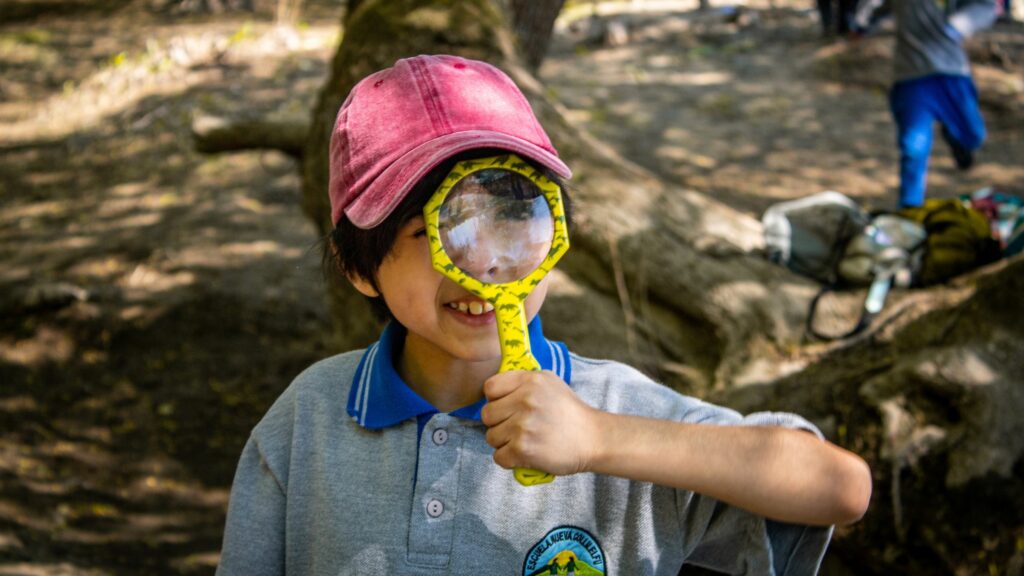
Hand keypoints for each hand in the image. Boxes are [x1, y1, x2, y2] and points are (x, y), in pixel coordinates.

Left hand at [481, 370, 599, 475]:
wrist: (593, 439)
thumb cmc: (570, 412)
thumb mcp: (550, 383)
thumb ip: (523, 381)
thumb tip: (497, 387)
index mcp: (530, 381)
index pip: (490, 388)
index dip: (495, 399)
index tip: (507, 407)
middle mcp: (525, 401)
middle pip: (487, 414)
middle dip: (498, 423)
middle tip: (515, 428)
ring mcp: (522, 426)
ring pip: (491, 437)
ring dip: (503, 443)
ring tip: (523, 441)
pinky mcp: (522, 449)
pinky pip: (498, 457)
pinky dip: (509, 460)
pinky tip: (524, 455)